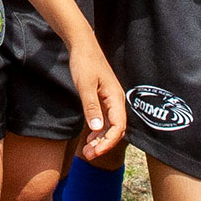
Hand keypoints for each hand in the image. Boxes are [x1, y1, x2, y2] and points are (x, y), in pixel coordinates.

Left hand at [68, 39, 127, 159]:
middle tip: (88, 155)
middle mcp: (116, 101)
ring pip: (110, 126)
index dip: (108, 143)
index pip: (118, 127)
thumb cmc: (84, 62)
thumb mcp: (85, 85)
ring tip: (87, 151)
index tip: (95, 152)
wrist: (82, 45)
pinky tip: (90, 138)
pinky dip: (98, 131)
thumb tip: (98, 129)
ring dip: (100, 140)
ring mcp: (110, 100)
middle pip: (115, 130)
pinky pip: (105, 119)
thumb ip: (91, 107)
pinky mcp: (103, 98)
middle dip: (104, 145)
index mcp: (115, 98)